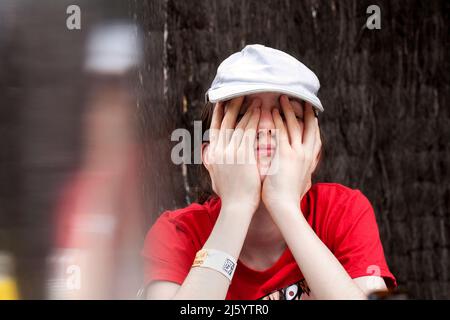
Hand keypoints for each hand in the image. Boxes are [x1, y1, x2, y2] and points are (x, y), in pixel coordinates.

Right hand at [204, 96, 261, 212]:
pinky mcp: (243, 156)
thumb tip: (205, 152)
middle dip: (233, 106)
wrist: (237, 207)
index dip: (219, 114)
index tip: (222, 101)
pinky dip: (254, 121)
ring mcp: (231, 152)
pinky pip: (249, 133)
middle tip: (240, 94)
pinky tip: (261, 112)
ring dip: (247, 111)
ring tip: (256, 100)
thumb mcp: (214, 176)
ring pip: (239, 125)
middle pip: (226, 122)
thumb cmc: (229, 195)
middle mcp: (220, 151)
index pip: (216, 129)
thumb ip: (210, 162)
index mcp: (213, 155)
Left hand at [261, 95, 320, 213]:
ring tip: (282, 98)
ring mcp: (296, 153)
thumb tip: (306, 175)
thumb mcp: (302, 184)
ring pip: (294, 125)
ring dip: (288, 110)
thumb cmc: (289, 199)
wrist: (285, 208)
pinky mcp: (284, 155)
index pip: (315, 138)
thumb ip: (303, 175)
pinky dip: (277, 120)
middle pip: (309, 127)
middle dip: (306, 112)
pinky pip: (281, 132)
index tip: (313, 114)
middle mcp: (306, 154)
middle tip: (303, 99)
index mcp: (310, 161)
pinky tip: (272, 111)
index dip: (314, 125)